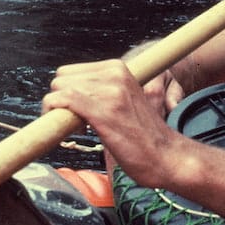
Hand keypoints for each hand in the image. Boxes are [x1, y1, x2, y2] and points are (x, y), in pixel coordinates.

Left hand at [42, 59, 183, 186]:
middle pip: (61, 79)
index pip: (69, 71)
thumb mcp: (123, 98)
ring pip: (59, 89)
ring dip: (60, 111)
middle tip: (79, 121)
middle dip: (61, 101)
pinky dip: (57, 114)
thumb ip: (101, 90)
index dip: (67, 92)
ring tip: (82, 127)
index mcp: (117, 68)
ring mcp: (110, 92)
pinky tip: (77, 130)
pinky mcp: (104, 112)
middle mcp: (114, 74)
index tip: (79, 111)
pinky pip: (64, 101)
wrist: (167, 156)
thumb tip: (69, 93)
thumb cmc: (143, 135)